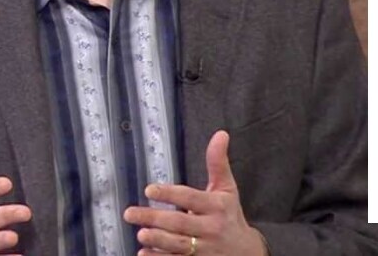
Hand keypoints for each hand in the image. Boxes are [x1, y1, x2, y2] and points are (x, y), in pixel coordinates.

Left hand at [123, 131, 266, 255]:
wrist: (247, 252)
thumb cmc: (230, 215)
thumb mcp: (227, 189)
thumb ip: (218, 162)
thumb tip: (221, 134)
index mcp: (217, 206)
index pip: (190, 199)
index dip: (170, 194)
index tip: (149, 190)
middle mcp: (211, 228)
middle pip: (180, 223)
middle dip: (154, 218)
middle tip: (130, 213)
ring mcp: (205, 249)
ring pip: (179, 245)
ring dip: (157, 240)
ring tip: (140, 234)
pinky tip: (144, 254)